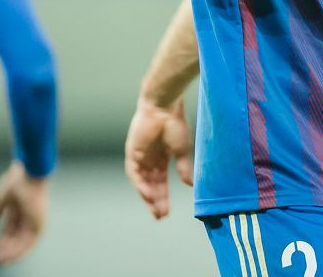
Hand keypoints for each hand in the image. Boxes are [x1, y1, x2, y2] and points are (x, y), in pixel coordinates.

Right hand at [0, 161, 47, 265]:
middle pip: (14, 237)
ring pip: (22, 242)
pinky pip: (30, 243)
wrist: (28, 174)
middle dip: (4, 249)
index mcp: (18, 208)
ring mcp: (34, 220)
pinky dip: (20, 251)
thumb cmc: (16, 180)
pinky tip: (10, 257)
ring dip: (11, 253)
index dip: (0, 240)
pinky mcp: (40, 224)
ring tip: (0, 260)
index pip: (9, 229)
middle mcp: (26, 216)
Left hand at [125, 96, 193, 218]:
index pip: (161, 181)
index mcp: (161, 157)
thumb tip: (190, 185)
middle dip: (156, 200)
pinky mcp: (132, 151)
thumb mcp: (181, 150)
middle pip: (151, 184)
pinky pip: (135, 173)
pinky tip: (148, 195)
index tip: (166, 212)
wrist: (164, 107)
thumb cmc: (175, 123)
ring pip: (143, 181)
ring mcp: (140, 155)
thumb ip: (183, 167)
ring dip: (148, 196)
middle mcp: (149, 158)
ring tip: (156, 210)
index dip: (163, 196)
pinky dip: (141, 185)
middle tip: (161, 216)